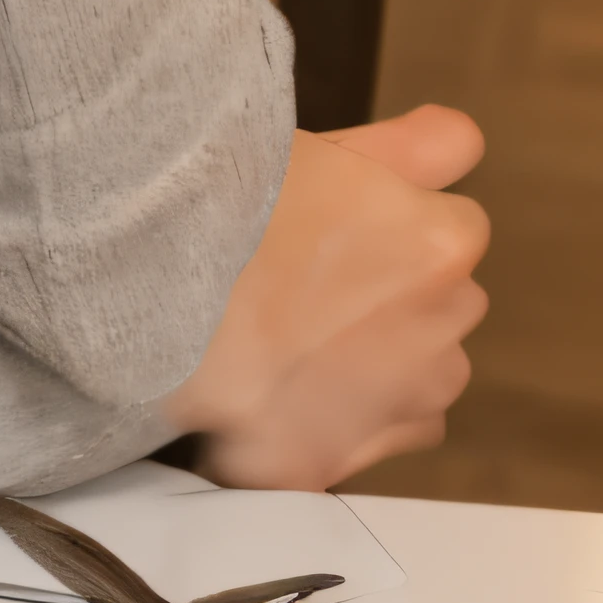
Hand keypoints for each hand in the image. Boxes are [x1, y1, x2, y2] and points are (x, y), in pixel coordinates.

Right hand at [175, 106, 489, 488]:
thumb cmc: (223, 204)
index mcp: (440, 242)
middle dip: (396, 289)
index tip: (341, 221)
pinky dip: (354, 414)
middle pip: (444, 299)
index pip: (457, 223)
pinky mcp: (344, 459)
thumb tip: (460, 144)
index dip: (394, 217)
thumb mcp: (319, 148)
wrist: (142, 291)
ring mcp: (399, 401)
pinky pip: (382, 431)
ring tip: (297, 332)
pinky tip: (294, 382)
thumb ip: (411, 145)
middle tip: (307, 273)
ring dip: (385, 355)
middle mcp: (440, 327)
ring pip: (424, 369)